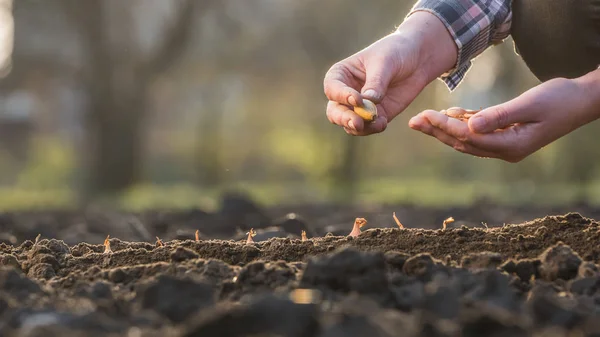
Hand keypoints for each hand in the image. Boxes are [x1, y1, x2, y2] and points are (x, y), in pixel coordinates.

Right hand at [323, 11, 457, 135]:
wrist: (417, 58)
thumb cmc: (395, 52)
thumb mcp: (385, 62)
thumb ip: (376, 82)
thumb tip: (368, 102)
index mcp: (341, 75)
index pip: (332, 89)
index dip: (341, 96)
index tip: (358, 100)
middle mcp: (345, 93)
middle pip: (335, 111)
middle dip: (345, 118)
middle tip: (357, 123)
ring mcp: (359, 107)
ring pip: (349, 124)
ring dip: (360, 127)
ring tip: (377, 122)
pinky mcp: (375, 116)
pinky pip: (368, 128)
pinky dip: (373, 128)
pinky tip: (383, 123)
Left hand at [408, 74, 599, 161]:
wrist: (582, 101)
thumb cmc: (560, 100)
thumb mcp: (529, 104)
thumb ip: (499, 116)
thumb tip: (469, 127)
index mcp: (510, 146)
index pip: (468, 139)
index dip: (445, 127)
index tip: (425, 116)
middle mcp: (505, 150)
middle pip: (462, 143)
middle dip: (436, 131)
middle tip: (413, 122)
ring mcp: (506, 145)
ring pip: (467, 139)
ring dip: (445, 128)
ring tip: (422, 119)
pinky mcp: (506, 136)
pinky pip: (479, 133)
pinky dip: (463, 123)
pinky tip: (450, 114)